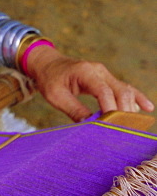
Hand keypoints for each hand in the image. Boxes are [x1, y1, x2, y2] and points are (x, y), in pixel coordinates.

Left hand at [26, 45, 153, 121]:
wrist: (47, 64)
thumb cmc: (50, 80)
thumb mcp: (56, 96)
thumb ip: (74, 110)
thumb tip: (91, 127)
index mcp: (84, 72)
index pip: (103, 91)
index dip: (109, 109)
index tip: (110, 126)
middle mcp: (99, 71)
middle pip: (120, 90)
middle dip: (123, 111)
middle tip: (122, 130)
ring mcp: (105, 74)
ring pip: (125, 90)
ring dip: (130, 107)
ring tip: (131, 126)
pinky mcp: (107, 79)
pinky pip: (125, 88)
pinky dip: (136, 98)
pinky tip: (147, 108)